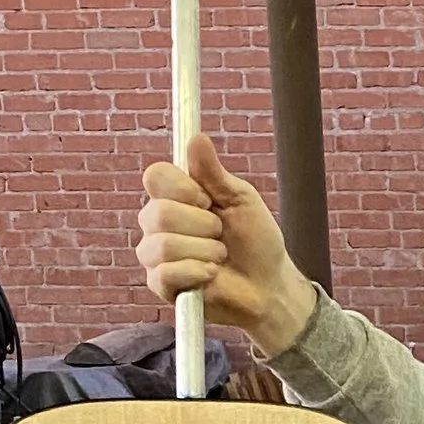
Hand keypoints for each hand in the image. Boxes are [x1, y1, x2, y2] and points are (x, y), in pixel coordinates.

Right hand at [137, 132, 316, 355]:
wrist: (268, 284)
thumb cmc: (255, 240)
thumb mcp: (240, 200)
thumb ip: (215, 174)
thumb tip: (196, 138)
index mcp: (174, 196)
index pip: (155, 177)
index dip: (181, 187)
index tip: (207, 199)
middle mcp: (157, 223)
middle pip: (158, 213)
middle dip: (202, 225)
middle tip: (221, 232)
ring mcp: (155, 254)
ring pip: (162, 245)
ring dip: (204, 250)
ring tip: (220, 255)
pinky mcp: (161, 285)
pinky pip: (165, 274)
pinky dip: (197, 272)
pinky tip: (211, 274)